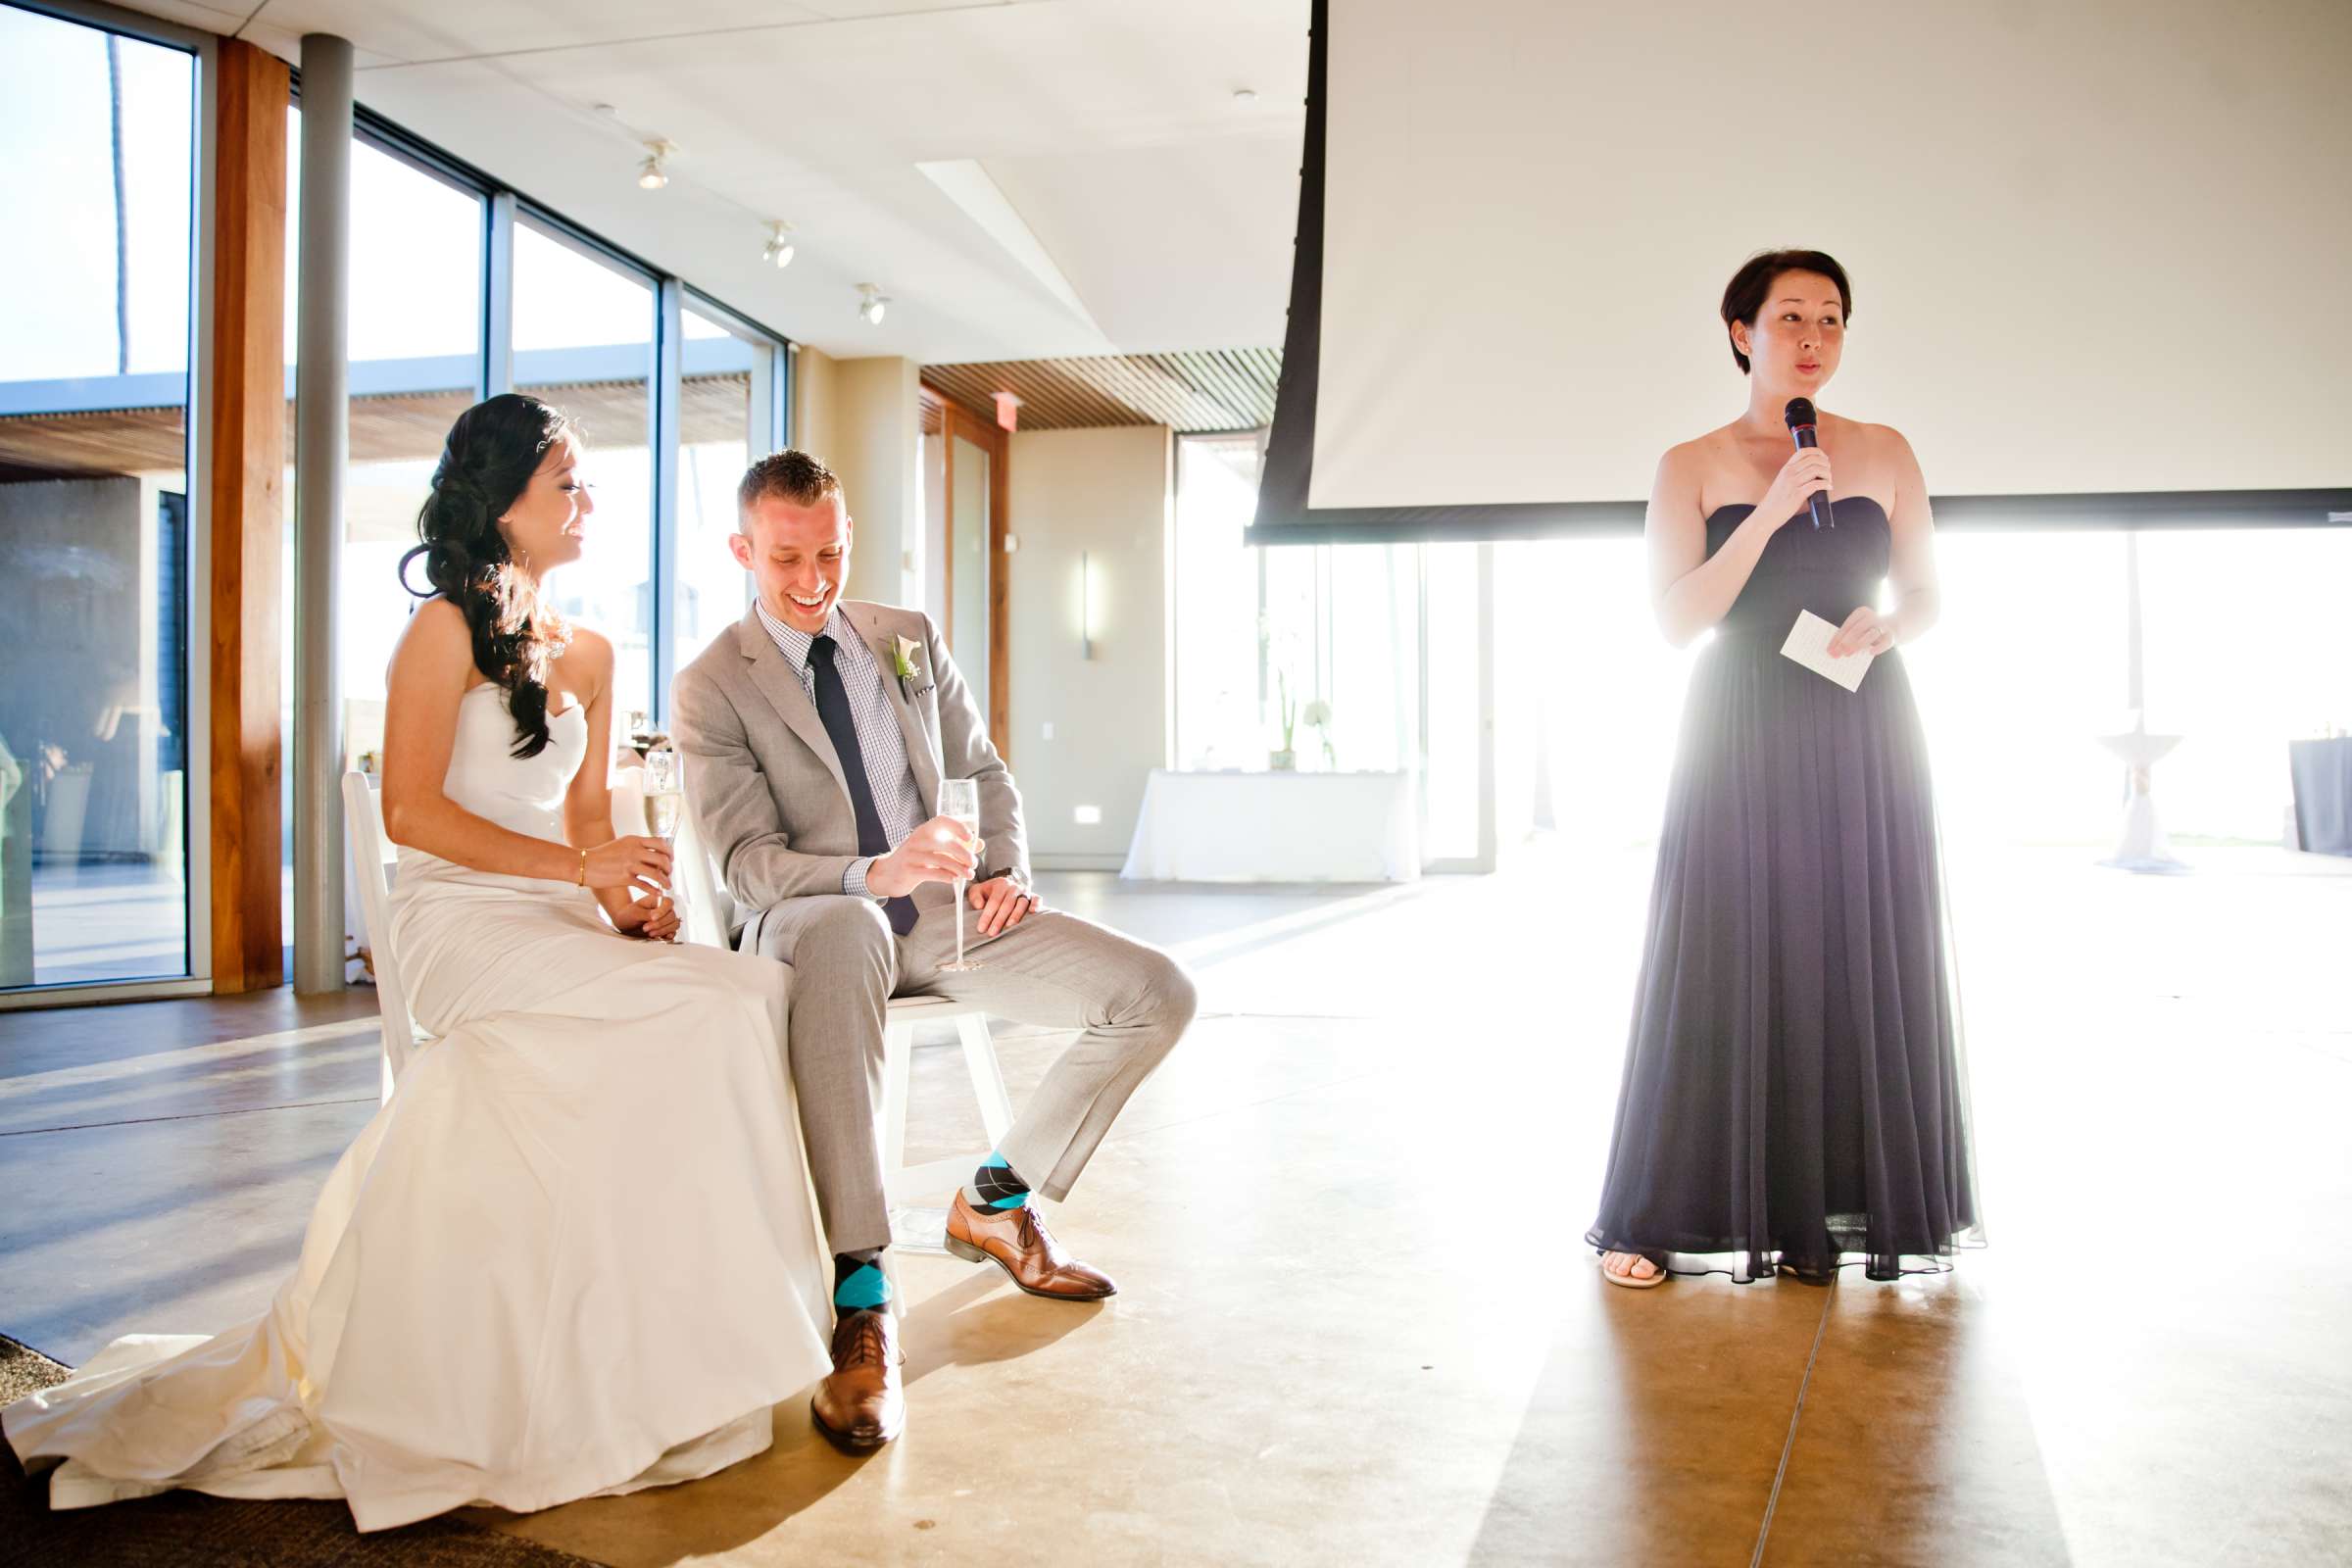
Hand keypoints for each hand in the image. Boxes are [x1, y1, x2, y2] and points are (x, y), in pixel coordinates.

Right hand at [583, 835, 670, 895]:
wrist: (585, 864)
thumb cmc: (602, 855)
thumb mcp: (622, 844)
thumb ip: (637, 846)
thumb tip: (653, 852)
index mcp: (634, 840)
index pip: (660, 843)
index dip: (669, 852)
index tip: (670, 859)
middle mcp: (634, 851)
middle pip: (662, 859)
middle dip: (669, 868)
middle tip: (669, 874)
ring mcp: (630, 864)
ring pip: (656, 873)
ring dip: (665, 881)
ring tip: (667, 885)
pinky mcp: (625, 878)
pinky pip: (646, 885)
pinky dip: (654, 890)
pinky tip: (658, 893)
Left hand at [611, 892, 679, 941]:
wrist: (624, 925)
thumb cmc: (628, 915)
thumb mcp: (634, 913)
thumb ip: (646, 913)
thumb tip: (656, 916)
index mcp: (657, 900)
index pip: (668, 902)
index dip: (663, 911)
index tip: (653, 918)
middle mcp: (664, 909)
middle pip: (672, 915)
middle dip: (659, 924)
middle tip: (645, 928)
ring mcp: (666, 919)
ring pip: (675, 924)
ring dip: (663, 930)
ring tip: (650, 933)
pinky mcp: (666, 929)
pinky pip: (673, 932)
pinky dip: (667, 935)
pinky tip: (658, 936)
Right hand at [866, 815, 980, 898]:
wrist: (887, 873)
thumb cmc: (916, 858)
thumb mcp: (933, 847)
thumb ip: (956, 844)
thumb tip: (979, 844)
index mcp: (925, 830)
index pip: (942, 821)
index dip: (958, 827)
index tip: (970, 838)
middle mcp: (918, 839)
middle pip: (946, 844)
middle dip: (964, 855)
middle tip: (973, 863)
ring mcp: (912, 855)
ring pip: (942, 860)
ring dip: (959, 869)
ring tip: (969, 874)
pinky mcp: (910, 871)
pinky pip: (933, 873)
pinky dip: (947, 877)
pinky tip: (954, 879)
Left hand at [967, 874, 1043, 935]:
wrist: (1004, 886)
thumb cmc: (989, 892)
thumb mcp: (977, 890)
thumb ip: (975, 896)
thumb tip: (979, 906)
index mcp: (1000, 884)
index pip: (994, 901)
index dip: (987, 916)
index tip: (981, 928)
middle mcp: (1013, 887)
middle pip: (1007, 904)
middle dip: (999, 920)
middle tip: (992, 933)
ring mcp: (1024, 891)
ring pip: (1022, 903)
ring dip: (1016, 915)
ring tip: (1009, 926)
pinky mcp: (1033, 896)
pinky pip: (1037, 899)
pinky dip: (1036, 905)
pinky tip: (1033, 912)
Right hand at [1756, 445, 1831, 531]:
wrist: (1766, 515)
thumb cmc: (1775, 501)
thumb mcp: (1781, 482)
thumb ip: (1792, 475)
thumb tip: (1810, 472)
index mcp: (1786, 469)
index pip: (1803, 452)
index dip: (1817, 452)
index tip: (1824, 458)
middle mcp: (1789, 473)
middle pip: (1813, 459)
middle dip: (1825, 464)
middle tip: (1828, 471)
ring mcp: (1793, 483)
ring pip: (1817, 470)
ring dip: (1827, 474)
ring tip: (1829, 480)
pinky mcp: (1797, 495)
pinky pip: (1816, 485)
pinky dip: (1826, 484)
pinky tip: (1828, 487)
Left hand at [1827, 605, 1895, 658]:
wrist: (1894, 626)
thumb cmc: (1869, 629)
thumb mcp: (1858, 628)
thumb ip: (1848, 636)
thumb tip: (1834, 650)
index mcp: (1861, 612)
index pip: (1847, 626)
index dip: (1837, 638)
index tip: (1829, 649)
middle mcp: (1872, 617)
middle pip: (1856, 630)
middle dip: (1844, 643)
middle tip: (1836, 654)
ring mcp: (1882, 626)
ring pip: (1869, 635)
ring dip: (1857, 645)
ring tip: (1847, 654)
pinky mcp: (1891, 636)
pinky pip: (1885, 643)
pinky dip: (1878, 648)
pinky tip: (1870, 652)